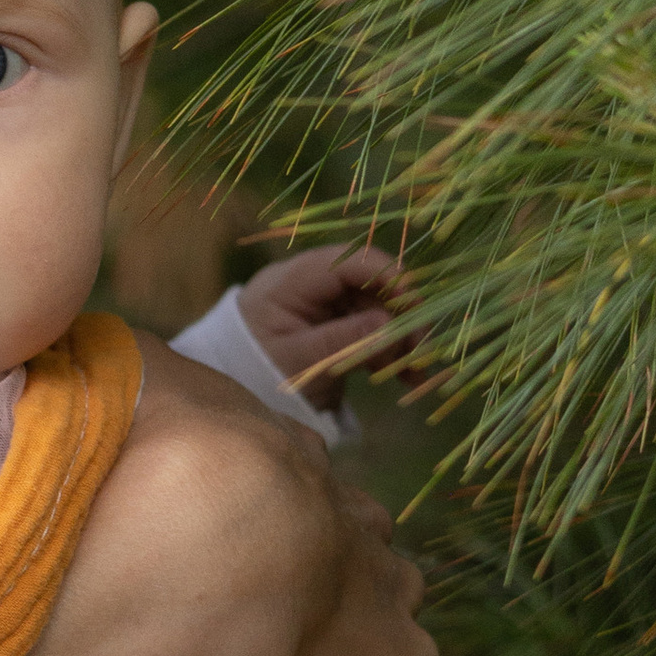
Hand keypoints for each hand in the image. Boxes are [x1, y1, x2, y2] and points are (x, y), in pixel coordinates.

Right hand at [108, 342, 435, 655]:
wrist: (206, 539)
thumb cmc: (159, 459)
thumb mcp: (134, 377)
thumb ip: (139, 373)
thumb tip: (107, 356)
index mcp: (287, 453)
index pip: (290, 472)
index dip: (257, 504)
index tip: (221, 533)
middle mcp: (347, 510)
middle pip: (350, 529)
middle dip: (317, 556)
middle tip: (253, 597)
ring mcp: (385, 583)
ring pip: (387, 592)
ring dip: (350, 616)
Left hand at [235, 240, 419, 412]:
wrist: (233, 395)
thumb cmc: (253, 370)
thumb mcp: (297, 360)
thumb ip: (342, 341)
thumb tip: (390, 325)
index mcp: (294, 279)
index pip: (350, 260)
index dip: (389, 277)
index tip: (416, 308)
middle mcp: (313, 284)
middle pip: (370, 285)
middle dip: (401, 316)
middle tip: (421, 352)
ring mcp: (326, 305)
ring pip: (378, 310)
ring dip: (401, 340)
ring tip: (417, 374)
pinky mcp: (336, 327)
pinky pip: (371, 332)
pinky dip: (391, 352)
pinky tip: (409, 378)